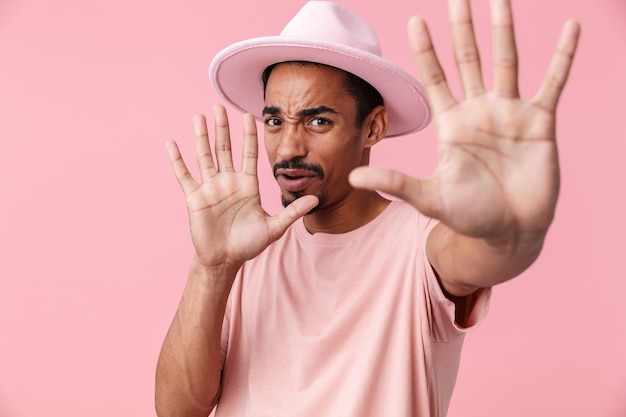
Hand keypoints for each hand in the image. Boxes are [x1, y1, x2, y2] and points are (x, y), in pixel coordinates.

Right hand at [167, 105, 318, 269]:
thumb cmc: (248, 244)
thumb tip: (315, 200)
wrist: (225, 259)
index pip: (249, 154)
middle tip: (219, 105)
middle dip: (223, 127)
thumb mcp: (273, 228)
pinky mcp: (194, 198)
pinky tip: (171, 143)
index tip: (249, 116)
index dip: (249, 135)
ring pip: (205, 156)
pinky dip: (177, 160)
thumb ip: (292, 213)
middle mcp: (228, 181)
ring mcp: (210, 188)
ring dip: (201, 136)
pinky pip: (184, 175)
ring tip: (199, 116)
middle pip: (225, 148)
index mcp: (247, 184)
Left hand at [350, 0, 579, 239]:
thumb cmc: (469, 217)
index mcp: (451, 125)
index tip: (414, 20)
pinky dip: (563, 56)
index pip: (434, 78)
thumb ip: (396, 182)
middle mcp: (479, 112)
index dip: (425, 50)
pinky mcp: (540, 122)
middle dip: (462, 30)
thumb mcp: (430, 198)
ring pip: (507, 62)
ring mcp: (510, 114)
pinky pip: (553, 81)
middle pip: (468, 61)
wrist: (509, 233)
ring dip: (504, 31)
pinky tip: (571, 28)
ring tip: (500, 0)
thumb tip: (354, 177)